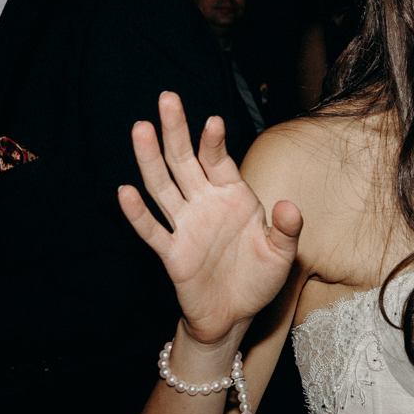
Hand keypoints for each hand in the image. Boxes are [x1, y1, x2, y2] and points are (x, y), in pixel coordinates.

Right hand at [119, 92, 302, 346]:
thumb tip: (288, 206)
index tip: (213, 120)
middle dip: (176, 131)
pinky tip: (126, 192)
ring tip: (140, 129)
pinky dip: (138, 213)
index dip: (214, 142)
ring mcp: (186, 226)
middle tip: (166, 99)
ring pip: (163, 186)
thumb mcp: (282, 254)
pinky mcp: (172, 253)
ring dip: (150, 159)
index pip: (218, 161)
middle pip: (184, 162)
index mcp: (232, 196)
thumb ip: (287, 229)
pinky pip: (152, 230)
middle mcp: (204, 204)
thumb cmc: (258, 278)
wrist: (235, 315)